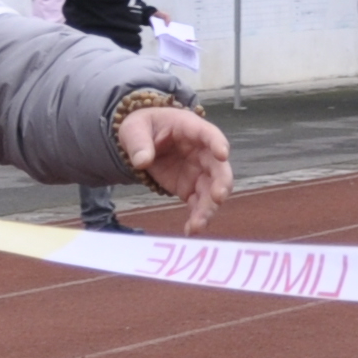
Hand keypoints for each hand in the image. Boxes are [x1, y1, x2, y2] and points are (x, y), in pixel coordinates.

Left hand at [118, 104, 234, 230]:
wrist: (143, 139)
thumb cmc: (144, 127)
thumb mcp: (134, 129)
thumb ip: (139, 143)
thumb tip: (142, 161)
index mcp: (191, 129)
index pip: (209, 134)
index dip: (217, 143)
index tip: (223, 154)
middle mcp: (203, 152)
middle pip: (218, 167)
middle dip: (221, 183)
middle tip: (218, 197)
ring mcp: (199, 172)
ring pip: (211, 190)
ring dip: (208, 208)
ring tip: (198, 225)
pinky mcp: (191, 188)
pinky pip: (198, 204)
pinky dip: (196, 217)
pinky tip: (190, 230)